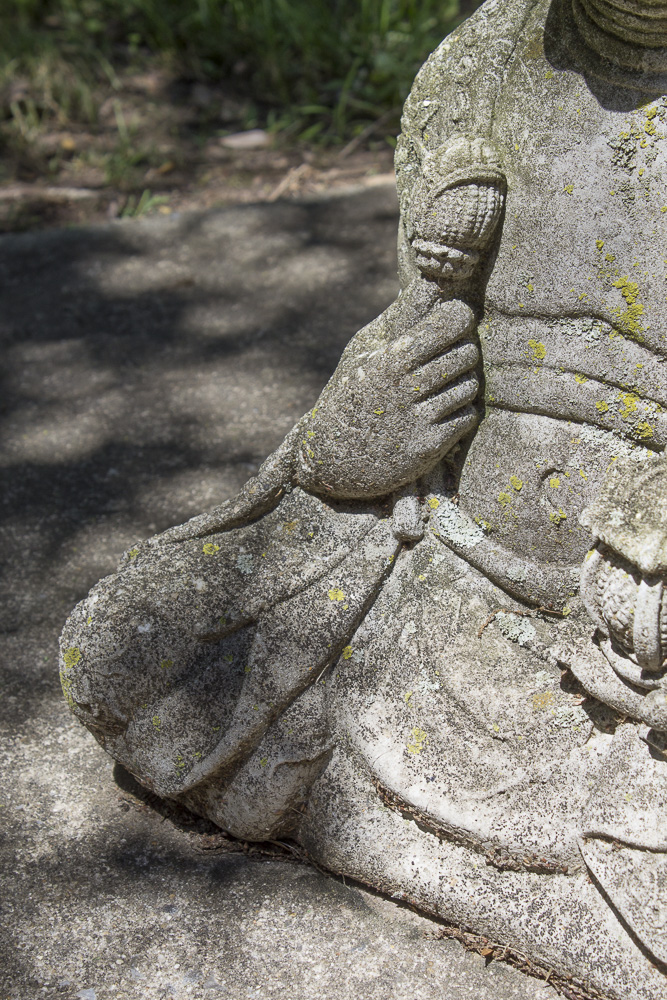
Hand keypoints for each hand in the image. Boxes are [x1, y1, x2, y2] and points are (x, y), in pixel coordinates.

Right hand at [296, 287, 479, 499]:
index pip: (446, 325)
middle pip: (465, 354)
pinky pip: (467, 417)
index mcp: (389, 360)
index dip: (460, 318)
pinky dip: (462, 411)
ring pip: (470, 386)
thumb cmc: (350, 397)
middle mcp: (404, 389)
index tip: (458, 319)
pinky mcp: (428, 448)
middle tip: (455, 355)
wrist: (332, 460)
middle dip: (465, 351)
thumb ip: (397, 324)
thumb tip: (431, 287)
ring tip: (446, 386)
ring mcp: (418, 420)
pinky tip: (444, 411)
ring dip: (464, 383)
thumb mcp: (361, 356)